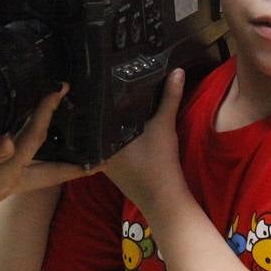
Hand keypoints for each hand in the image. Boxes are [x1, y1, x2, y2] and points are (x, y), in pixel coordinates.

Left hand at [102, 68, 187, 214]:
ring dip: (110, 122)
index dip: (95, 97)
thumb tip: (177, 71)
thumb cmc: (159, 162)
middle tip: (105, 82)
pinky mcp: (113, 169)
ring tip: (113, 96)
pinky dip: (117, 135)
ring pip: (104, 134)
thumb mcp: (164, 125)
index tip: (97, 78)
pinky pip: (111, 145)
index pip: (93, 112)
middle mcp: (97, 150)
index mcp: (101, 139)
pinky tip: (124, 122)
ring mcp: (104, 161)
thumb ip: (169, 97)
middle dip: (102, 107)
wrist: (164, 199)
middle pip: (97, 123)